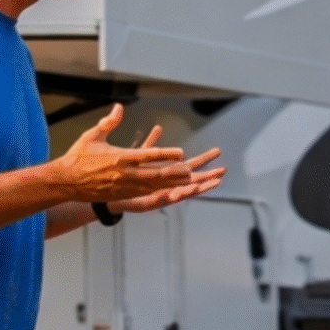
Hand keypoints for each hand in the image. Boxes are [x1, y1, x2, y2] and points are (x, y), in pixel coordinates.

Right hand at [52, 106, 224, 204]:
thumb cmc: (78, 157)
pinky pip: (143, 192)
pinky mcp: (121, 194)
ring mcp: (124, 186)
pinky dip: (158, 190)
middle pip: (156, 174)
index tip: (181, 152)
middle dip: (175, 172)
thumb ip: (109, 122)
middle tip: (191, 170)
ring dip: (171, 182)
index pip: (148, 155)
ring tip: (187, 180)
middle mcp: (124, 173)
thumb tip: (119, 107)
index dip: (167, 154)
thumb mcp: (92, 135)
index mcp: (120, 157)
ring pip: (152, 185)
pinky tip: (168, 189)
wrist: (65, 182)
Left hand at [107, 119, 226, 212]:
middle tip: (224, 171)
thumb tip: (158, 128)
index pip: (189, 164)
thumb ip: (148, 145)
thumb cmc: (121, 175)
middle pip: (191, 179)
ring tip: (214, 183)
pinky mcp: (151, 201)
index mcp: (165, 172)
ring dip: (198, 188)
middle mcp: (166, 184)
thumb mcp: (136, 156)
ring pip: (184, 191)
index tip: (218, 152)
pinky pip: (167, 199)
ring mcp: (161, 193)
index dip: (203, 159)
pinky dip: (177, 196)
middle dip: (208, 175)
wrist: (106, 191)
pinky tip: (186, 192)